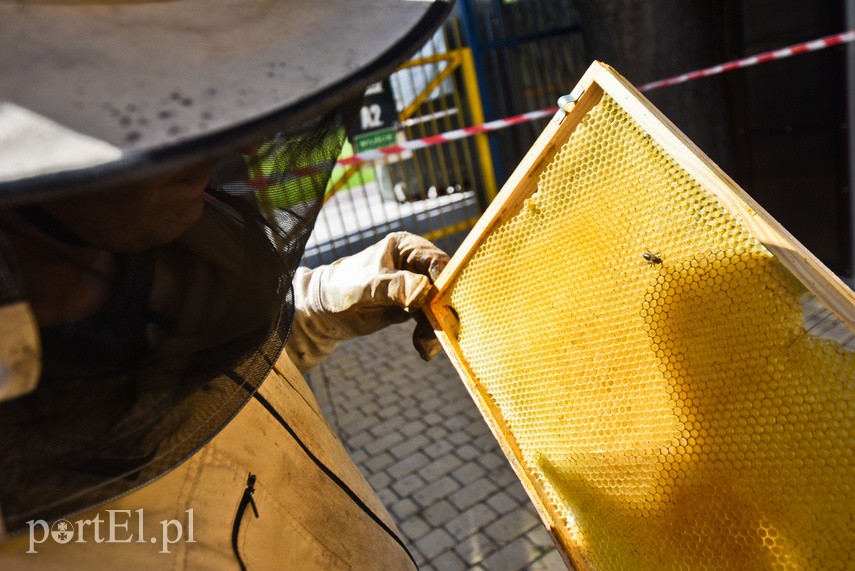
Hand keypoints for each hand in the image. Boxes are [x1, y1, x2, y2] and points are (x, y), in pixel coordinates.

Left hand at [285, 232, 448, 372]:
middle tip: (440, 333)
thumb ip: (395, 287)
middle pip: (443, 286)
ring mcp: (416, 286)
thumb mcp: (367, 287)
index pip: (436, 261)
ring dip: (435, 328)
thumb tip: (425, 291)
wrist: (324, 312)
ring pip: (439, 307)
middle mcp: (415, 264)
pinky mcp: (413, 306)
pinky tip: (423, 350)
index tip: (444, 305)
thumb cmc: (342, 288)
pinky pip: (429, 320)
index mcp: (407, 248)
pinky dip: (428, 335)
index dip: (445, 282)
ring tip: (425, 348)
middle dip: (442, 311)